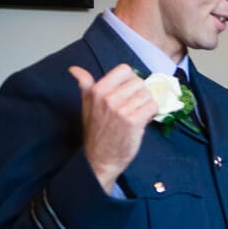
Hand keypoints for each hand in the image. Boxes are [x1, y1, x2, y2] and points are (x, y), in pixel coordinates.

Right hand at [69, 64, 157, 193]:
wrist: (101, 159)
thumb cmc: (96, 132)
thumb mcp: (86, 105)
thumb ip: (85, 86)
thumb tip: (74, 69)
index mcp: (97, 90)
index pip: (125, 70)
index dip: (131, 81)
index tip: (129, 92)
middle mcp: (108, 98)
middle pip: (139, 82)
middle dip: (141, 94)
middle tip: (134, 107)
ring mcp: (121, 109)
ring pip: (148, 94)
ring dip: (147, 104)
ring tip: (138, 115)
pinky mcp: (133, 121)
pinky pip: (153, 106)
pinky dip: (152, 113)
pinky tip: (143, 120)